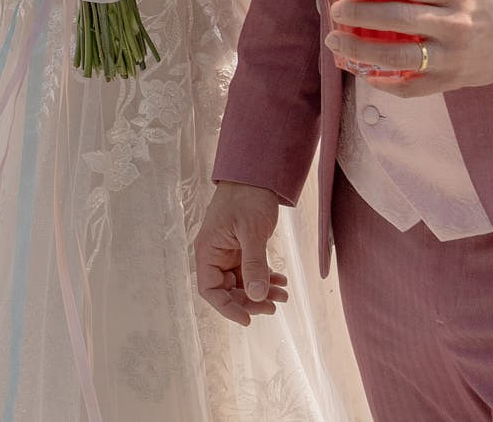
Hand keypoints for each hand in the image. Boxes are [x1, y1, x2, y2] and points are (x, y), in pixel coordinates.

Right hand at [194, 181, 289, 324]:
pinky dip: (265, 278)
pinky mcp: (242, 247)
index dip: (227, 308)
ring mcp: (229, 251)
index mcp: (208, 250)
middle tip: (274, 305)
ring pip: (242, 282)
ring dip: (261, 291)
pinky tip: (281, 281)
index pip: (210, 290)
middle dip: (251, 301)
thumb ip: (253, 263)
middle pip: (227, 290)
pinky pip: (251, 271)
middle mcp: (215, 254)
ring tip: (284, 295)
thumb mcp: (252, 231)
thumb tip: (255, 295)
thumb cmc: (248, 196)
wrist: (257, 173)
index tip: (248, 320)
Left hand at [326, 0, 492, 97]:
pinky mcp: (452, 82)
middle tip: (335, 11)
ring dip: (360, 50)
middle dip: (358, 15)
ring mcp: (453, 56)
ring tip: (336, 41)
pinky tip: (363, 71)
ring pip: (399, 58)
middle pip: (397, 20)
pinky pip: (411, 87)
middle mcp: (455, 24)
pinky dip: (383, 81)